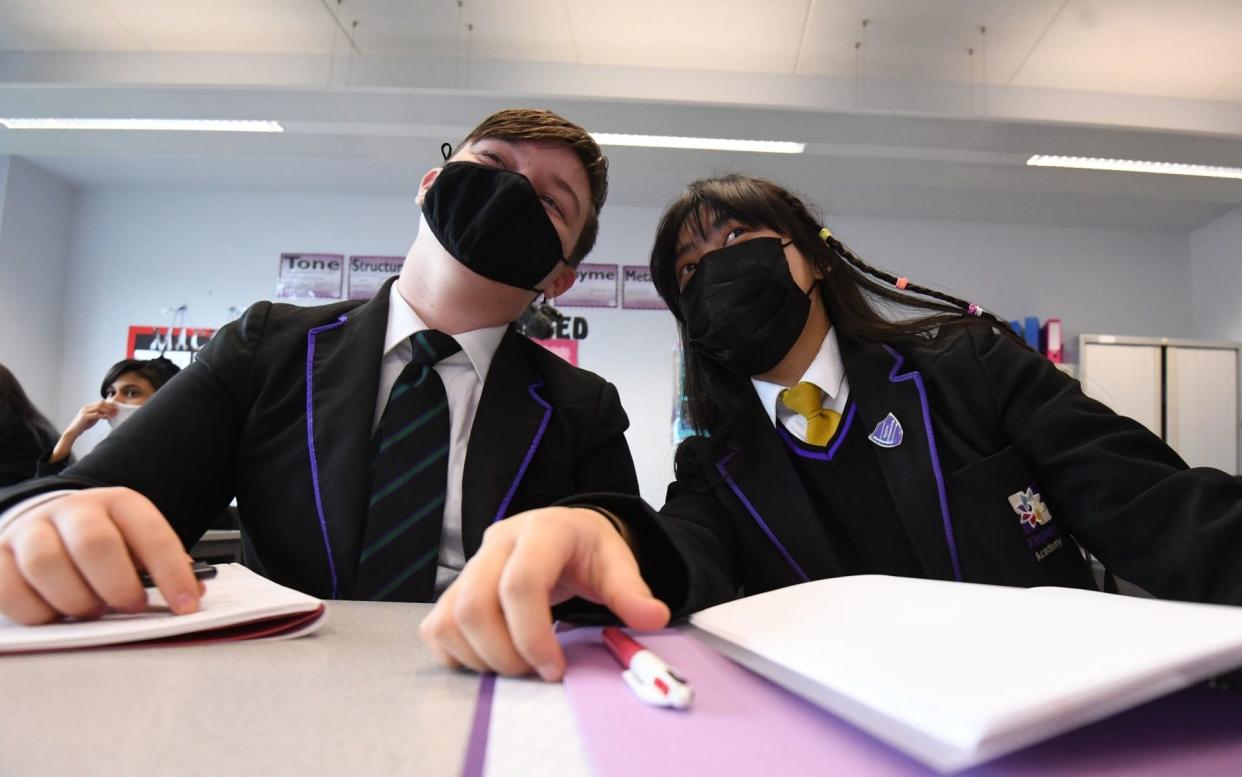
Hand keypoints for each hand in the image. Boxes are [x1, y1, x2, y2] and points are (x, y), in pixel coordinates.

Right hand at [0, 487, 203, 624]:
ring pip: (46, 564)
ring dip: (75, 600)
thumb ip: (162, 565)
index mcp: (117, 503)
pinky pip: (9, 588)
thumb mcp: (137, 541)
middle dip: (117, 585)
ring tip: (91, 611)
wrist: (46, 522)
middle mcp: (72, 510)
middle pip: (94, 544)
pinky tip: (56, 616)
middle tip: (129, 606)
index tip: (186, 606)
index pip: (150, 533)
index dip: (171, 572)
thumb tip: (191, 596)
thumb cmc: (102, 541)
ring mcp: (29, 530)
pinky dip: (36, 612)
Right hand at [49, 401, 117, 462]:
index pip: (100, 402)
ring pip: (99, 407)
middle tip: (117, 411)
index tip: (116, 408)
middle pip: (101, 403)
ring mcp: (85, 411)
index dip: (109, 404)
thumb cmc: (82, 426)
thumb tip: (108, 413)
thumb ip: (98, 414)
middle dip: (110, 406)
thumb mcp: (92, 418)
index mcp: (88, 407)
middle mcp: (86, 407)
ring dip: (108, 410)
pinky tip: (108, 418)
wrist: (73, 431)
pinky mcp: (84, 417)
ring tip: (114, 414)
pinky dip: (103, 415)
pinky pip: (96, 414)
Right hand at [420, 506, 669, 680]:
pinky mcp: (454, 588)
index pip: (520, 583)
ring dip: (481, 658)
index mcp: (541, 531)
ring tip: (518, 666)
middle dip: (505, 653)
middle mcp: (496, 543)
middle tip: (536, 672)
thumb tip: (653, 617)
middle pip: (475, 605)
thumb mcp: (617, 563)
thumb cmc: (588, 551)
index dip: (534, 635)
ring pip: (450, 619)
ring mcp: (470, 564)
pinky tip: (492, 658)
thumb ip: (632, 591)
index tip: (554, 668)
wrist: (562, 533)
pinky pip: (436, 628)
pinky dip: (457, 655)